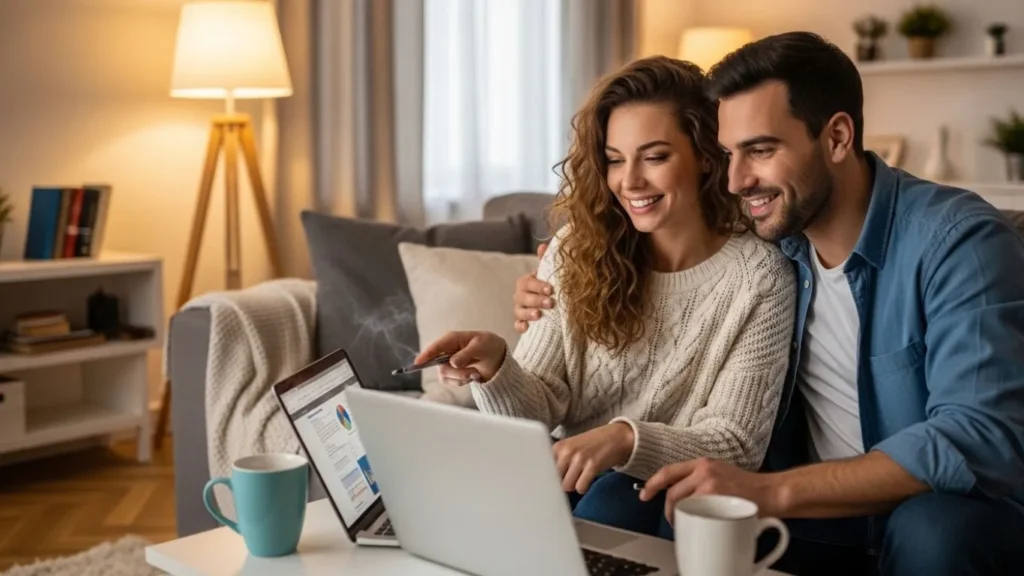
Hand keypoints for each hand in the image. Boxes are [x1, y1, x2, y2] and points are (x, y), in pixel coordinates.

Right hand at [414, 331, 506, 383]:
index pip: (435, 347)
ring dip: (462, 378)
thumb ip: (466, 353)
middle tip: (474, 372)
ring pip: (445, 376)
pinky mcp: (450, 373)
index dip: (426, 355)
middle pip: (441, 366)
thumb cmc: (487, 344)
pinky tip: (473, 376)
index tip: (418, 363)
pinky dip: (463, 382)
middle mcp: (445, 350)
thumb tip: (452, 363)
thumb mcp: (480, 345)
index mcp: (451, 339)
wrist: (496, 355)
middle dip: (458, 373)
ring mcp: (446, 362)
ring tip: (476, 373)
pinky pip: (450, 382)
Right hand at [513, 242, 554, 333]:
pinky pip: (517, 325)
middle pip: (523, 297)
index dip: (538, 286)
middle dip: (536, 300)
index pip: (528, 282)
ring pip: (519, 311)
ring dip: (528, 313)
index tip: (550, 289)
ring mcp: (519, 310)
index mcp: (526, 282)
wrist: (549, 306)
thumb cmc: (548, 287)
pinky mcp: (521, 323)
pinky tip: (527, 328)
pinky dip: (521, 326)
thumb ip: (546, 261)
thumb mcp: (548, 274)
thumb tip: (543, 245)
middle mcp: (520, 296)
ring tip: (538, 315)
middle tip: (550, 303)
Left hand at [553, 422, 634, 493]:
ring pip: (567, 486)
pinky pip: (580, 487)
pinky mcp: (592, 466)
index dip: (548, 478)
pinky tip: (587, 479)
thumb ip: (558, 460)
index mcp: (558, 446)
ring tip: (580, 477)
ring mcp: (580, 458)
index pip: (544, 469)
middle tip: (571, 478)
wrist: (616, 436)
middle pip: (555, 480)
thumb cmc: (591, 444)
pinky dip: (583, 487)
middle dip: (562, 482)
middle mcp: (567, 451)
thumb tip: (546, 480)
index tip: (551, 482)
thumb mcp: (570, 447)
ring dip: (573, 485)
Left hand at [640, 458, 783, 522]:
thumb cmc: (749, 488)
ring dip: (678, 517)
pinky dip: (693, 521)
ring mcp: (710, 484)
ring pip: (681, 503)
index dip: (652, 484)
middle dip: (667, 510)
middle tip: (671, 519)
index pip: (669, 471)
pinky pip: (695, 511)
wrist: (772, 491)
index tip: (644, 494)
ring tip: (684, 524)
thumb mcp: (720, 474)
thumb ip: (700, 480)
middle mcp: (704, 470)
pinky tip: (698, 526)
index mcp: (703, 463)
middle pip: (672, 491)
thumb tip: (681, 495)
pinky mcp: (717, 497)